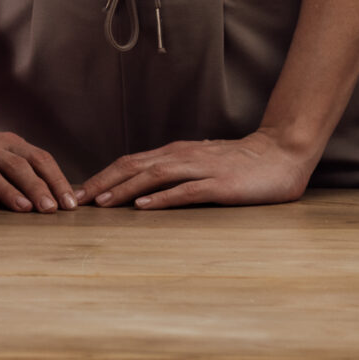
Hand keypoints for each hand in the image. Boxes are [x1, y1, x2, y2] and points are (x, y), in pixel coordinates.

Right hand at [0, 121, 75, 212]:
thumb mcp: (6, 153)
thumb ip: (30, 170)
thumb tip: (63, 199)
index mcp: (8, 142)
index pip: (38, 158)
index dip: (56, 180)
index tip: (70, 203)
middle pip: (15, 165)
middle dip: (35, 187)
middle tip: (50, 209)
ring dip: (8, 191)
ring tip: (25, 208)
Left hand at [80, 129, 315, 209]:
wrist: (282, 152)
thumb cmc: (241, 162)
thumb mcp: (201, 163)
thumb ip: (176, 172)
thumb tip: (145, 188)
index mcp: (175, 153)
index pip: (129, 163)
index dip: (102, 176)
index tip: (78, 192)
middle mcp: (182, 157)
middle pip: (133, 166)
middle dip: (102, 183)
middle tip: (76, 200)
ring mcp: (201, 169)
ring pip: (154, 176)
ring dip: (124, 190)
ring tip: (102, 203)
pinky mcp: (220, 184)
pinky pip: (186, 190)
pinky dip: (162, 198)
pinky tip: (144, 207)